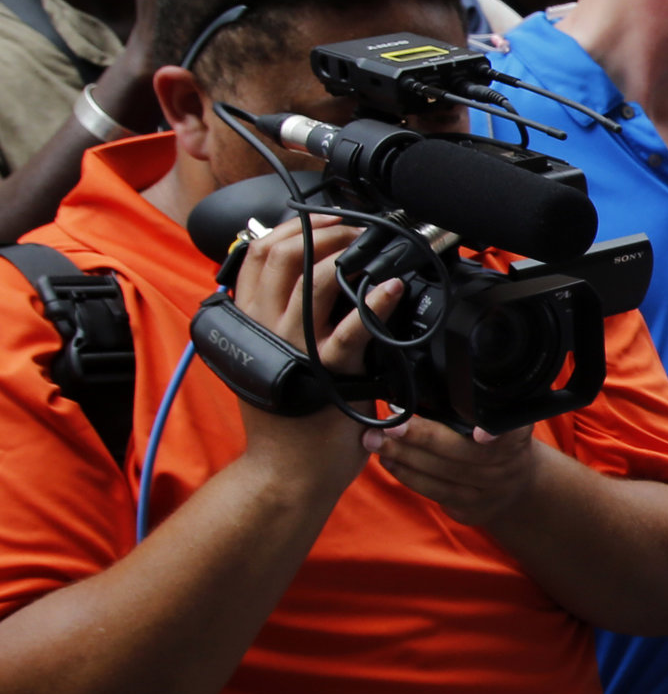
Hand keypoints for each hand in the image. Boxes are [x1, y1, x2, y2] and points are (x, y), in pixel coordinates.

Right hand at [228, 215, 396, 479]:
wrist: (287, 474)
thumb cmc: (289, 421)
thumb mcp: (272, 361)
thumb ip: (279, 324)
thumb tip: (311, 286)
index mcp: (248, 322)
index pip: (257, 254)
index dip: (291, 227)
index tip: (324, 219)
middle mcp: (264, 329)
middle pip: (281, 254)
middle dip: (322, 231)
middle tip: (352, 229)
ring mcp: (295, 348)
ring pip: (314, 280)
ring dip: (347, 254)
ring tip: (373, 250)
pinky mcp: (328, 372)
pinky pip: (352, 328)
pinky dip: (376, 303)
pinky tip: (394, 289)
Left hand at [373, 418, 543, 523]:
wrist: (518, 489)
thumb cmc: (497, 444)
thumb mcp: (501, 424)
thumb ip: (477, 411)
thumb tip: (424, 390)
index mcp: (516, 437)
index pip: (509, 433)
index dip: (495, 433)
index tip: (479, 433)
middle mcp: (507, 466)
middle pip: (462, 453)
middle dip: (422, 438)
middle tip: (390, 426)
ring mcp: (489, 491)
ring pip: (443, 474)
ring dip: (405, 457)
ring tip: (376, 441)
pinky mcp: (470, 510)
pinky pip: (434, 492)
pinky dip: (407, 475)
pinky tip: (389, 461)